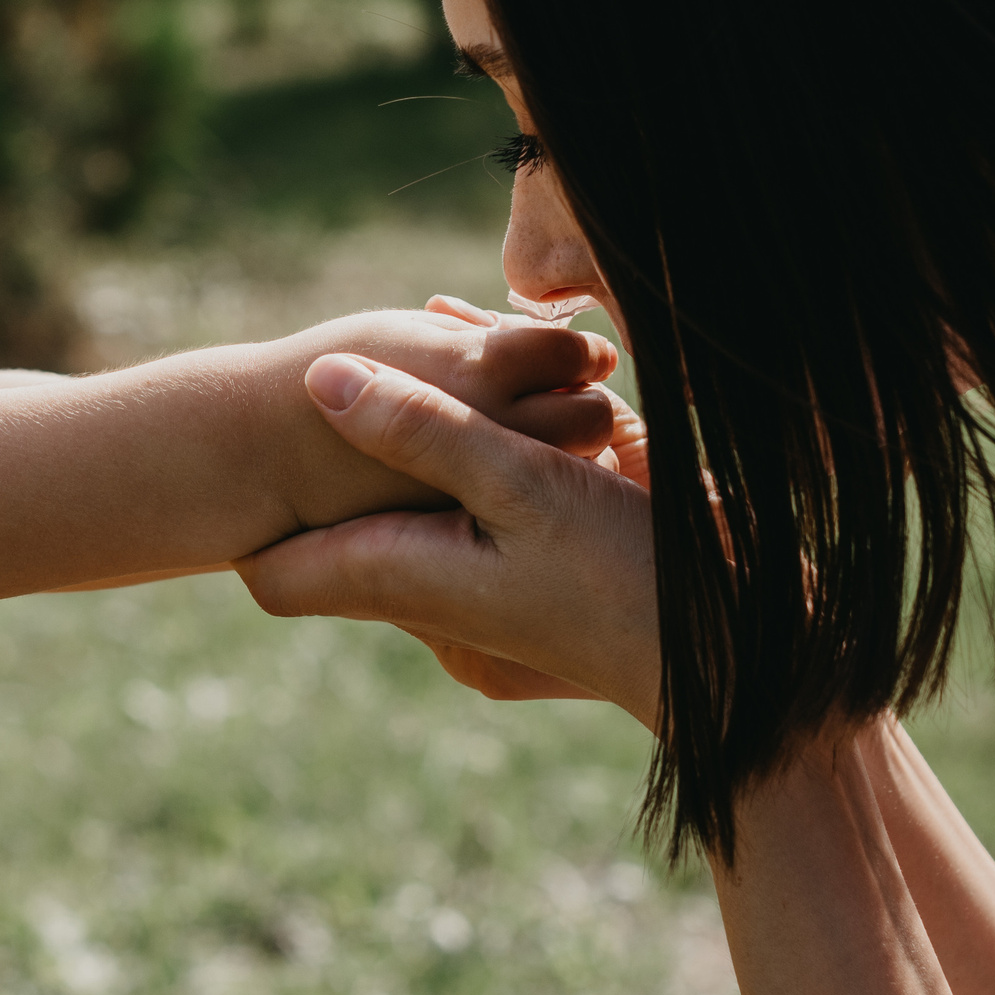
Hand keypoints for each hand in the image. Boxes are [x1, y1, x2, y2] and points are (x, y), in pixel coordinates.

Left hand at [234, 350, 661, 727]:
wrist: (741, 657)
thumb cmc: (632, 578)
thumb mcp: (523, 485)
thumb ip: (421, 430)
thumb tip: (314, 380)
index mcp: (400, 580)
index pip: (273, 572)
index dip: (254, 508)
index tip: (256, 436)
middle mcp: (426, 587)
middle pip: (340, 511)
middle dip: (353, 430)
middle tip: (377, 350)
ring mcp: (479, 576)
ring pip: (414, 484)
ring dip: (434, 418)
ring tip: (465, 337)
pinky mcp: (532, 554)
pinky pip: (476, 484)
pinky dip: (491, 430)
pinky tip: (529, 368)